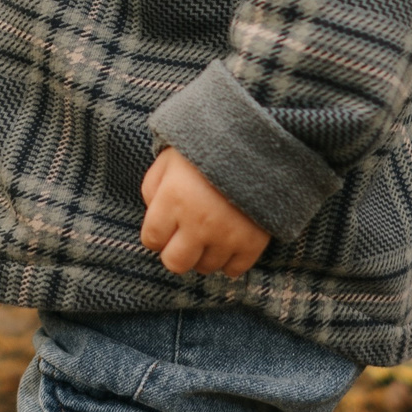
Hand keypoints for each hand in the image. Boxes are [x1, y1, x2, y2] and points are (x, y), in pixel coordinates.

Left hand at [139, 148, 271, 277]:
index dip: (156, 234)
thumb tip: (153, 215)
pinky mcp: (252, 242)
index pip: (151, 240)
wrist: (259, 142)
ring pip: (205, 267)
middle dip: (176, 252)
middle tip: (185, 236)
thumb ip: (152, 189)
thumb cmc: (208, 147)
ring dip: (204, 253)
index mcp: (173, 200)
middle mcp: (197, 223)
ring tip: (210, 232)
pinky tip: (229, 240)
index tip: (166, 225)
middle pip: (175, 263)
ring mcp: (226, 236)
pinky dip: (230, 260)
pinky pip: (234, 270)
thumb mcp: (170, 159)